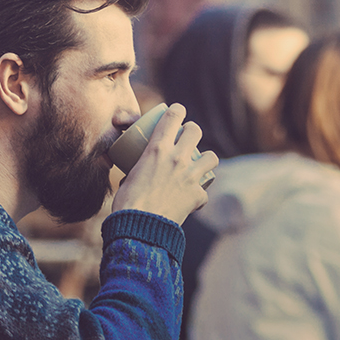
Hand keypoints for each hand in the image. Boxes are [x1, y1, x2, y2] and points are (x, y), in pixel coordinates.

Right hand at [112, 103, 218, 225]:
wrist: (141, 228)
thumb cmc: (127, 204)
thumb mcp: (127, 180)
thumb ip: (134, 173)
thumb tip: (134, 176)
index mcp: (156, 149)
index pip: (172, 118)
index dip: (177, 111)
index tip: (178, 111)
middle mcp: (177, 158)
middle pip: (195, 131)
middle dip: (193, 131)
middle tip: (188, 137)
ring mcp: (190, 176)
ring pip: (211, 157)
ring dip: (207, 159)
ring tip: (201, 164)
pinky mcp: (197, 195)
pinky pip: (204, 191)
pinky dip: (199, 195)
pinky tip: (193, 200)